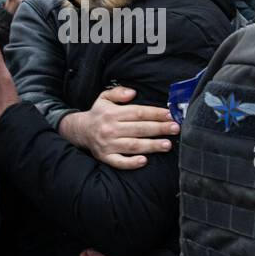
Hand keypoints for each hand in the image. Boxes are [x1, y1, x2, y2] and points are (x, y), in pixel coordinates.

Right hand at [58, 86, 177, 168]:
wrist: (79, 131)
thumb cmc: (99, 114)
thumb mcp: (104, 97)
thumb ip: (118, 92)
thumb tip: (133, 93)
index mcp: (112, 113)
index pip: (138, 112)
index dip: (155, 113)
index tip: (170, 114)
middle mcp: (110, 129)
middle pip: (139, 129)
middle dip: (159, 128)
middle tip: (175, 128)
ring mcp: (108, 144)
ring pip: (133, 146)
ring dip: (151, 146)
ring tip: (167, 145)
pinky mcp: (105, 157)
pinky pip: (119, 162)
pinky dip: (131, 163)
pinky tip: (144, 161)